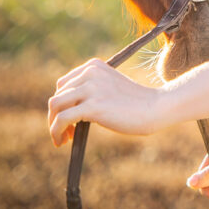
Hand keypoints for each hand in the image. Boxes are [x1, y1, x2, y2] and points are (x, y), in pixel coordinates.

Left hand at [48, 58, 164, 145]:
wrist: (155, 107)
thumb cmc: (136, 102)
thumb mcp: (109, 87)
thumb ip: (91, 90)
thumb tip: (68, 109)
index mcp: (93, 66)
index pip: (63, 84)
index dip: (61, 103)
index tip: (67, 120)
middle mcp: (89, 73)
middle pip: (58, 95)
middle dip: (56, 116)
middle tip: (66, 133)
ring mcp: (90, 88)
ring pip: (55, 105)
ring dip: (53, 124)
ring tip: (61, 139)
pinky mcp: (92, 106)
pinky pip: (62, 119)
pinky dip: (56, 132)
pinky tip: (62, 142)